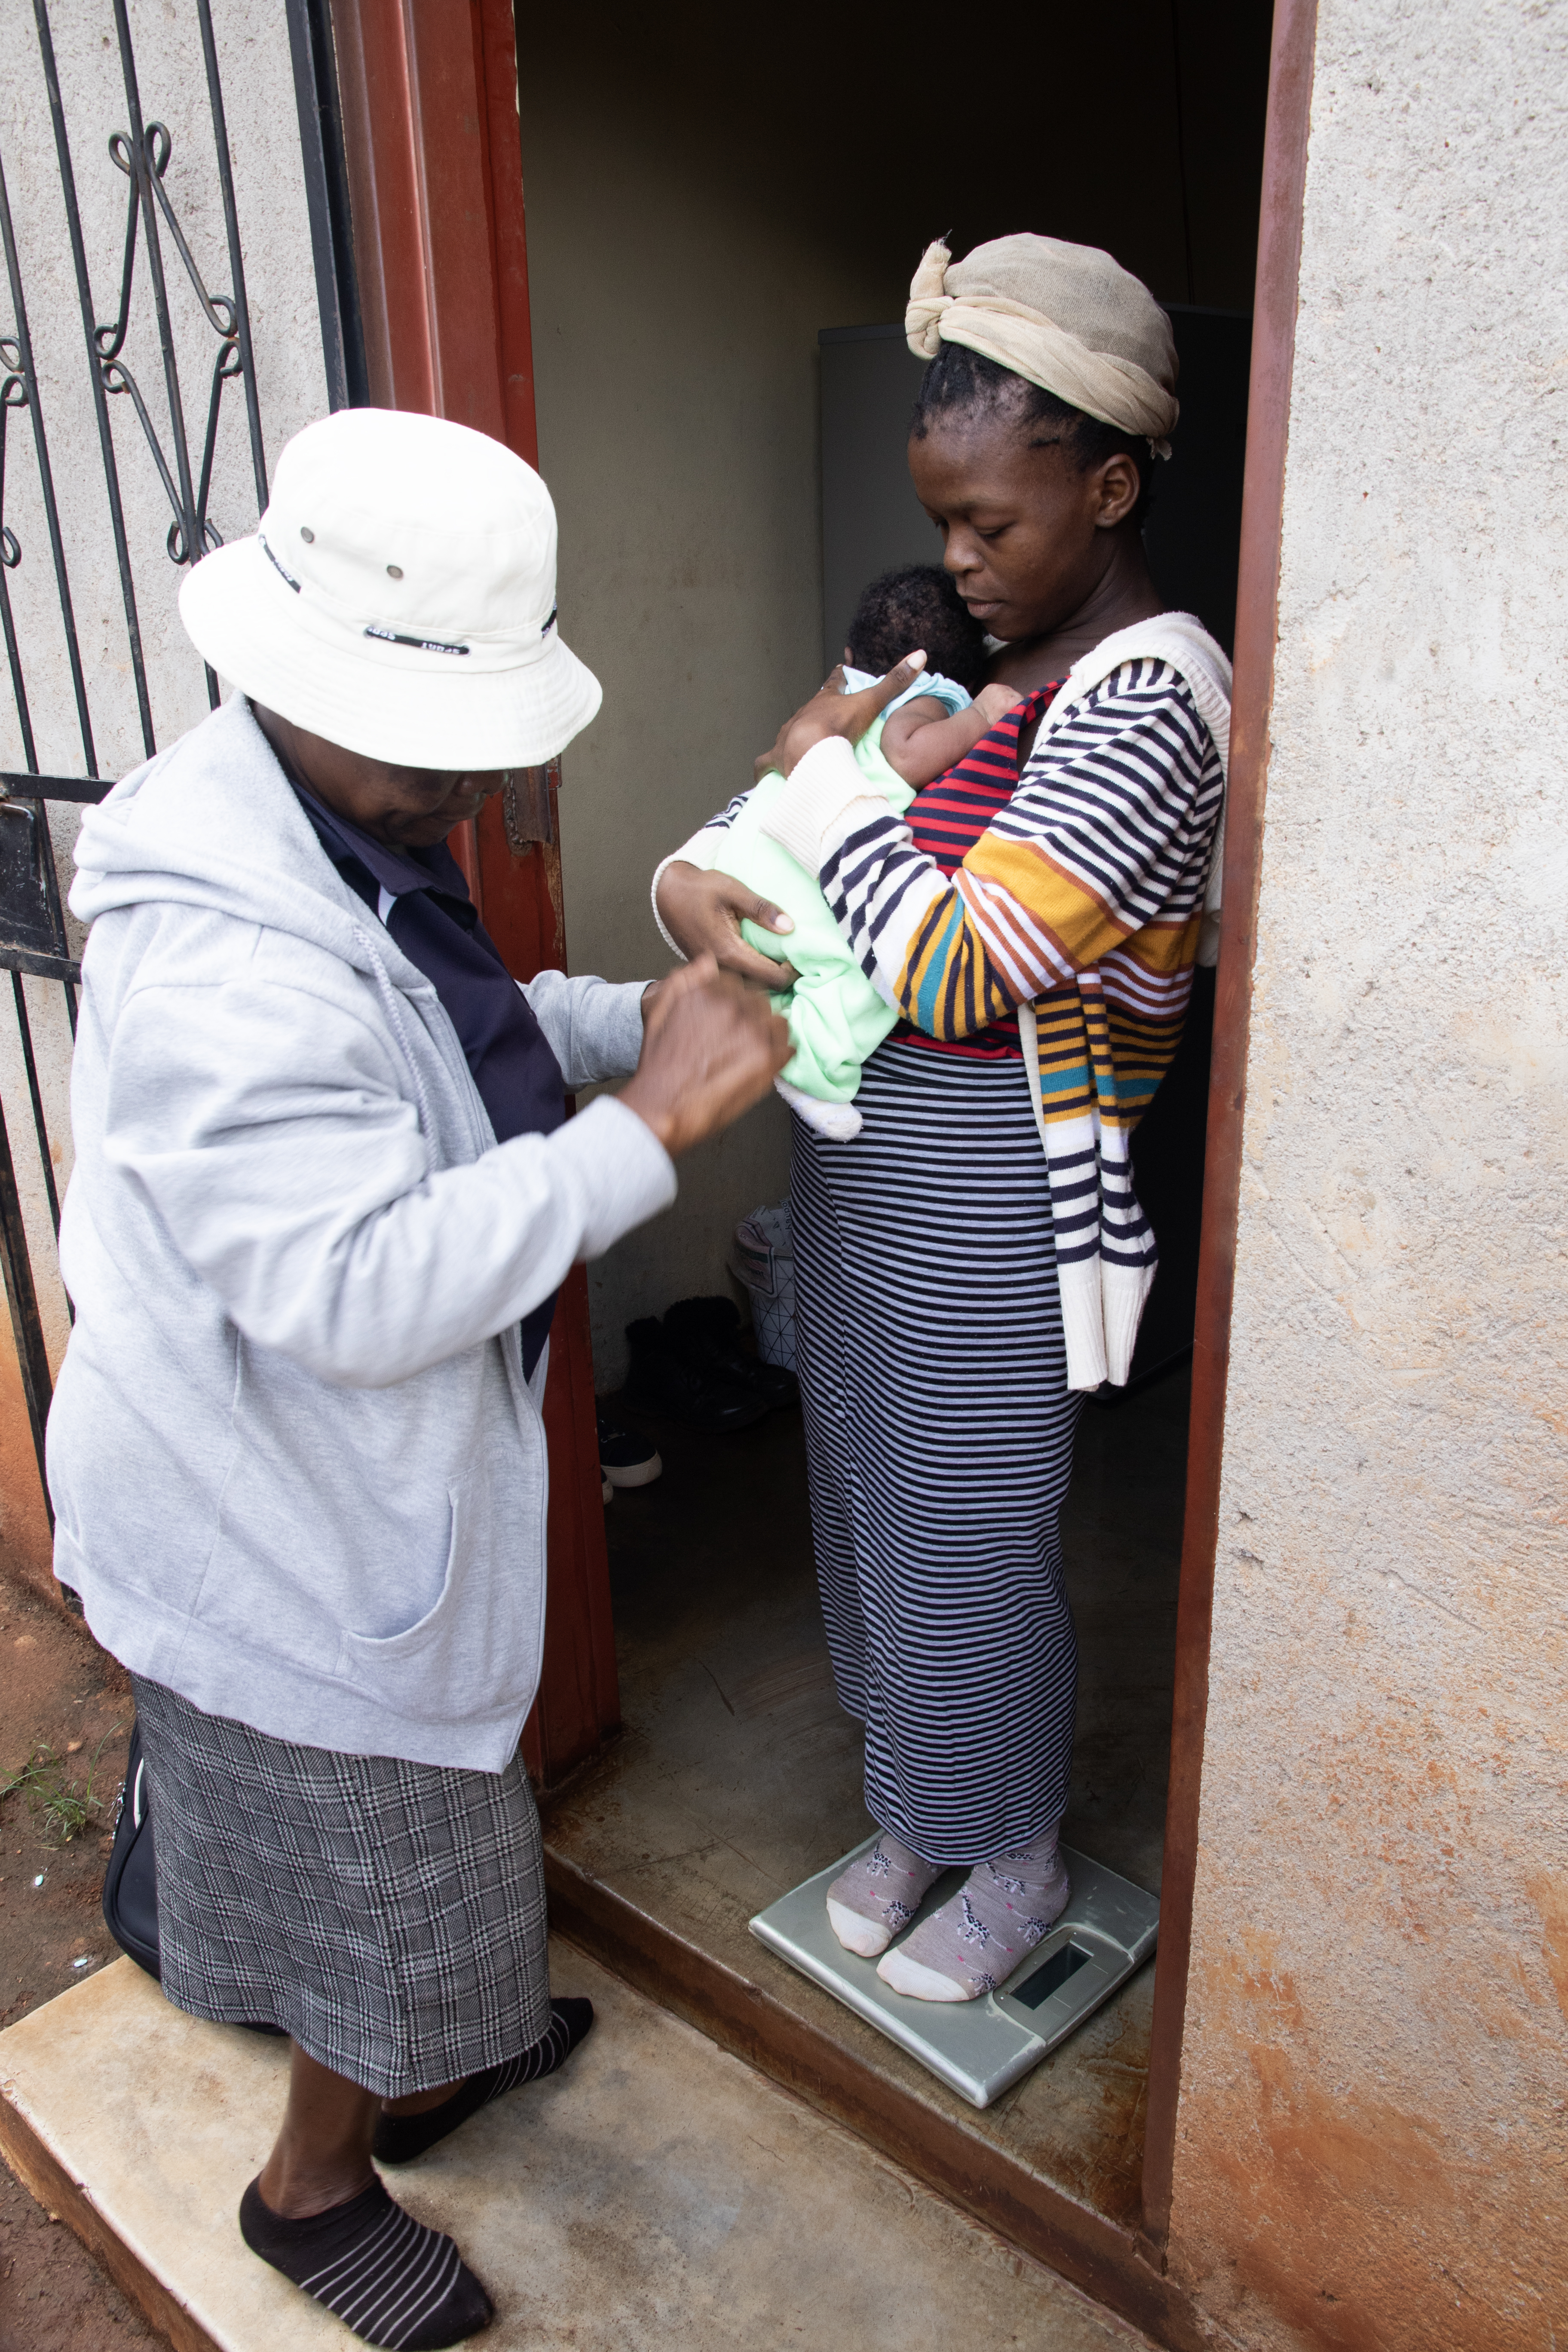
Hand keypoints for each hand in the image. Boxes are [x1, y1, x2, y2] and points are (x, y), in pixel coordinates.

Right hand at [619, 955, 791, 1157]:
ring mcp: (752, 1030)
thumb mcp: (659, 1010)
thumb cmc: (659, 1065)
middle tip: (739, 1041)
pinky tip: (762, 1067)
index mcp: (709, 989)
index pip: (741, 983)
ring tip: (751, 1054)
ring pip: (778, 1022)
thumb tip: (708, 962)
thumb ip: (684, 980)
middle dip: (753, 1018)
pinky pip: (788, 1047)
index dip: (737, 1003)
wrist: (662, 1105)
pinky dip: (780, 1056)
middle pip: (761, 1001)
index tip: (730, 1019)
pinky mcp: (766, 1058)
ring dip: (769, 1035)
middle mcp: (732, 1004)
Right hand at [655, 863, 800, 988]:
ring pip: (748, 987)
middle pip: (761, 988)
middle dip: (779, 978)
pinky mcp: (709, 970)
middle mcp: (720, 968)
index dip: (790, 973)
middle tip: (791, 960)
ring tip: (777, 960)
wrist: (668, 894)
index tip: (797, 958)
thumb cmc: (700, 889)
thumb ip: (761, 908)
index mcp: (728, 951)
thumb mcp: (732, 890)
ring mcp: (713, 972)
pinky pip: (736, 980)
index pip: (771, 977)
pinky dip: (751, 975)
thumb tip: (789, 926)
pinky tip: (757, 959)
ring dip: (765, 978)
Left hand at [774, 653, 927, 776]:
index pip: (834, 683)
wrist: (811, 750)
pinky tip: (763, 775)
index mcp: (825, 701)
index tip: (840, 668)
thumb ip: (895, 682)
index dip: (839, 676)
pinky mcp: (777, 758)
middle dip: (817, 710)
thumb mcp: (871, 702)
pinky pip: (766, 763)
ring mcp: (788, 735)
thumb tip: (920, 654)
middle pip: (811, 708)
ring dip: (796, 735)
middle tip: (825, 715)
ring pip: (790, 730)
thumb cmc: (840, 726)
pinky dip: (765, 769)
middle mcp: (804, 714)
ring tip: (801, 744)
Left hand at [975, 682, 1025, 723]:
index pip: (1024, 701)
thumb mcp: (1010, 722)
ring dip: (1008, 697)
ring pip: (1010, 692)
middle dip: (1015, 702)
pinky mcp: (992, 686)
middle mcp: (1004, 693)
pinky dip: (1001, 694)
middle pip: (1018, 696)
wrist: (975, 721)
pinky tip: (997, 701)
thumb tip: (1028, 709)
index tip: (1018, 713)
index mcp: (1010, 703)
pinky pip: (1002, 689)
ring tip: (1002, 706)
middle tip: (1009, 711)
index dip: (1022, 708)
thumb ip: (1019, 714)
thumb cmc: (993, 726)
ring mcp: (997, 687)